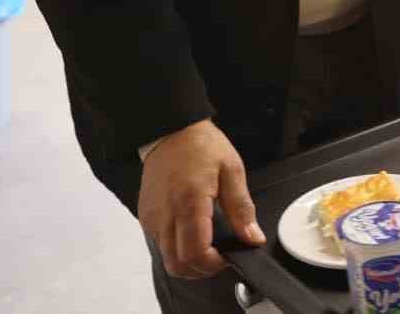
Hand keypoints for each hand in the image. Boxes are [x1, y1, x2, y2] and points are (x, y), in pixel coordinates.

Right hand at [138, 119, 264, 279]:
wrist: (170, 130)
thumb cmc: (201, 146)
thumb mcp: (232, 170)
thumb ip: (242, 208)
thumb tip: (253, 238)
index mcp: (189, 203)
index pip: (195, 253)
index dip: (213, 264)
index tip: (229, 255)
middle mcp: (165, 215)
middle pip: (177, 266)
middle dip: (201, 270)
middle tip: (220, 255)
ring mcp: (152, 218)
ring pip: (167, 259)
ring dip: (188, 261)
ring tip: (209, 246)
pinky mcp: (146, 217)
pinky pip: (160, 245)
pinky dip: (177, 249)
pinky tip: (193, 233)